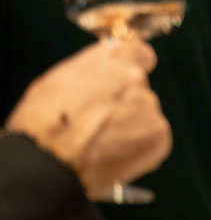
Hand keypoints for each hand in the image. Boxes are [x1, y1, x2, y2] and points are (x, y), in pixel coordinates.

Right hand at [5, 40, 170, 199]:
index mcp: (113, 59)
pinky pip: (152, 138)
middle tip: (100, 122)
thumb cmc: (41, 123)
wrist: (46, 166)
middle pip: (140, 87)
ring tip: (101, 142)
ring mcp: (150, 107)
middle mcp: (136, 78)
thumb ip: (92, 68)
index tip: (123, 82)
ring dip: (131, 125)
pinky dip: (139, 146)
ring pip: (145, 114)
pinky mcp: (159, 135)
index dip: (132, 68)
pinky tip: (113, 155)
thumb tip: (107, 65)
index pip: (141, 53)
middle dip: (125, 102)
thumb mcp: (58, 80)